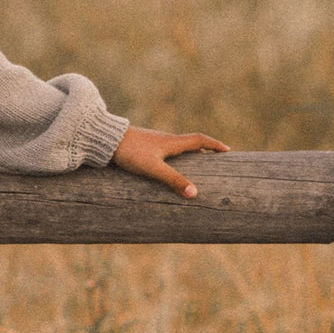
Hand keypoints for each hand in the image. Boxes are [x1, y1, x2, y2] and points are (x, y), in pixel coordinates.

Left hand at [111, 126, 228, 197]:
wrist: (106, 140)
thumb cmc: (131, 153)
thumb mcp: (154, 169)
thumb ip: (174, 180)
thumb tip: (195, 193)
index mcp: (172, 142)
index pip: (200, 140)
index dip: (214, 145)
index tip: (227, 150)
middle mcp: (165, 139)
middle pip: (190, 142)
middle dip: (203, 149)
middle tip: (214, 158)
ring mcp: (153, 141)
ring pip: (176, 145)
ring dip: (188, 152)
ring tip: (194, 164)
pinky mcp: (143, 145)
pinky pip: (164, 149)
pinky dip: (173, 155)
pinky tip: (166, 164)